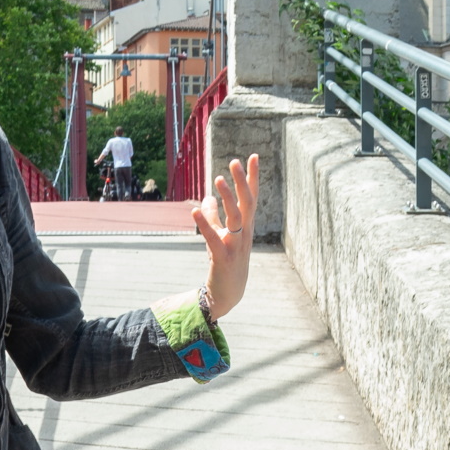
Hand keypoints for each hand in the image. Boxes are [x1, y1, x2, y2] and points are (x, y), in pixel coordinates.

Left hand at [191, 155, 259, 318]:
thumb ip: (213, 217)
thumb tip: (206, 198)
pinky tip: (194, 211)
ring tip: (218, 179)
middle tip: (235, 161)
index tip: (254, 156)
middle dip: (243, 182)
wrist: (228, 293)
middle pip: (247, 203)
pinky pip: (214, 239)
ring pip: (235, 218)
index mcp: (246, 226)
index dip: (253, 178)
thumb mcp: (219, 236)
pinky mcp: (223, 258)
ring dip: (228, 198)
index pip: (252, 197)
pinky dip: (204, 225)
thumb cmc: (225, 261)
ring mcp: (236, 245)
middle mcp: (245, 233)